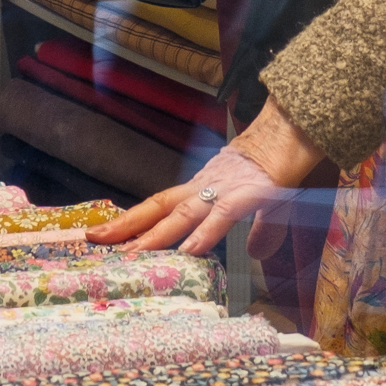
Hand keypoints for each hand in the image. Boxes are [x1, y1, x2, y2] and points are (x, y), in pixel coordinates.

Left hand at [86, 100, 322, 256]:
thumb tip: (255, 253)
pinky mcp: (247, 193)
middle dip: (126, 227)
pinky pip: (222, 216)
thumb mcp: (266, 205)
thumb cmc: (275, 165)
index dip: (131, 221)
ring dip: (156, 236)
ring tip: (132, 254)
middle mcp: (204, 188)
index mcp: (202, 189)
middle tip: (94, 240)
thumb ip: (259, 231)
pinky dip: (205, 234)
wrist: (292, 131)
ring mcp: (223, 189)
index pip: (158, 206)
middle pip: (158, 209)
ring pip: (183, 214)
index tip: (104, 235)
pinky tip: (191, 251)